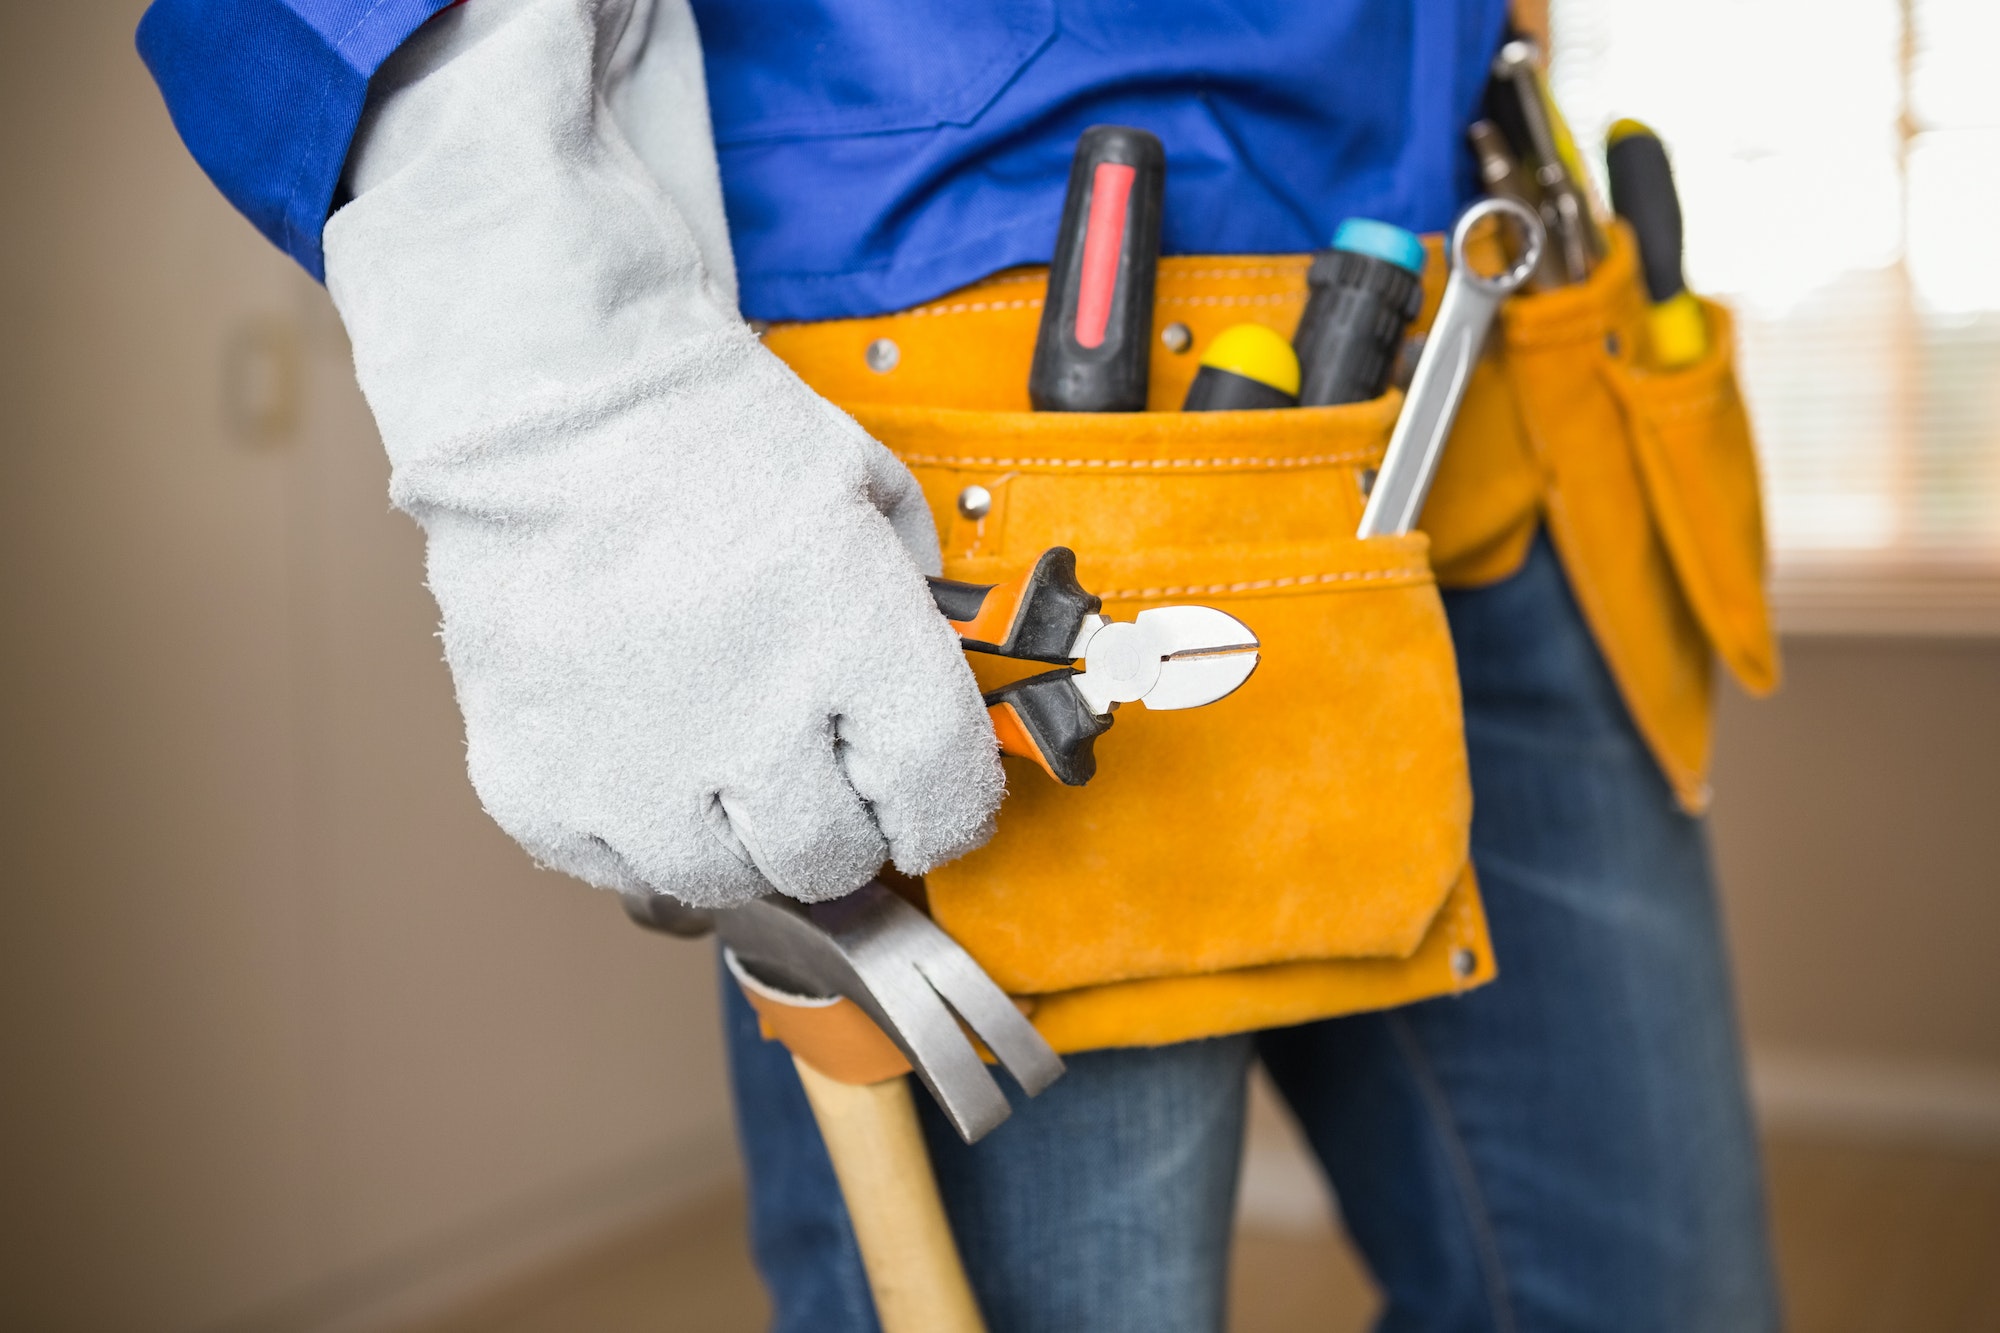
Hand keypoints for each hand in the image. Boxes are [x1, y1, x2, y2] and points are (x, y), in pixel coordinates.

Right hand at [324, 0, 1002, 905]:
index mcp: (853, 640)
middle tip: (813, 766)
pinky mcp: (538, 786)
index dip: (946, 810)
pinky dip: (637, 832)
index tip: (930, 803)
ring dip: (737, 837)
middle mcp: (752, 722)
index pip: (944, 801)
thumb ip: (917, 604)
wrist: (546, 402)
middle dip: (841, 821)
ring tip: (717, 757)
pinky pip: (619, 871)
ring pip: (726, 883)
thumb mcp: (866, 491)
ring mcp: (635, 768)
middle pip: (834, 861)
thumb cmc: (704, 434)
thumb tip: (939, 689)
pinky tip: (640, 756)